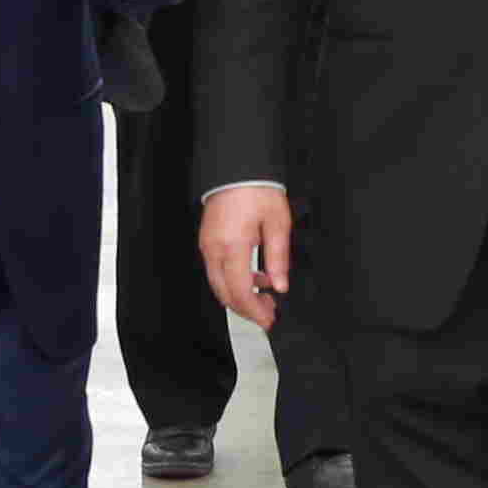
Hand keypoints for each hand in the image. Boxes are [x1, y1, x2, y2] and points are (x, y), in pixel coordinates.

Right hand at [199, 184, 290, 321]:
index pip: (240, 292)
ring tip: (265, 295)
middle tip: (269, 313)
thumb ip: (278, 257)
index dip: (254, 311)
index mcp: (233, 246)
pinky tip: (255, 276)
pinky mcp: (207, 241)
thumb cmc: (257, 189)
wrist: (237, 166)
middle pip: (226, 294)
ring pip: (219, 285)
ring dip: (240, 296)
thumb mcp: (277, 223)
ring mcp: (208, 246)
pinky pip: (217, 271)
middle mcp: (215, 250)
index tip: (269, 320)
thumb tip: (280, 285)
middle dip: (247, 309)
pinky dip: (234, 281)